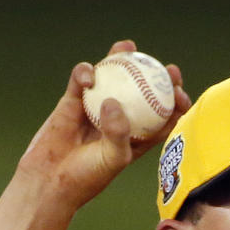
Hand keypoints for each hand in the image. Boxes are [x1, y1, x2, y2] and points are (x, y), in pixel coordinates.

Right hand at [14, 39, 191, 213]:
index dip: (176, 103)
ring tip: (128, 48)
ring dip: (120, 59)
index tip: (180, 94)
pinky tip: (88, 76)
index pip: (163, 117)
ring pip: (112, 78)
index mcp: (137, 137)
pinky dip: (84, 73)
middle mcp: (120, 119)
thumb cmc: (87, 177)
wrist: (49, 181)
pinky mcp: (73, 101)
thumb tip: (113, 102)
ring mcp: (97, 107)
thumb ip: (117, 133)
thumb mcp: (112, 159)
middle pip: (142, 92)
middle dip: (157, 76)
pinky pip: (81, 80)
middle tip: (166, 68)